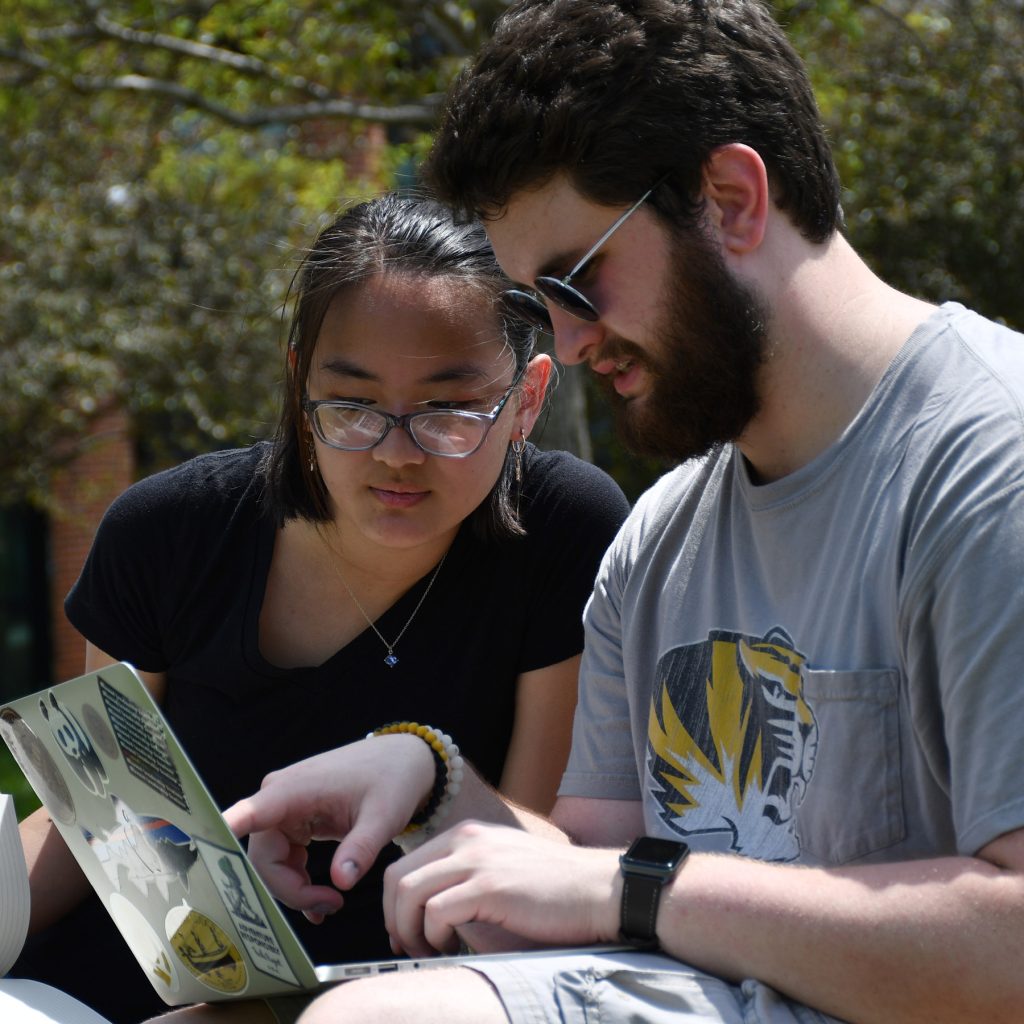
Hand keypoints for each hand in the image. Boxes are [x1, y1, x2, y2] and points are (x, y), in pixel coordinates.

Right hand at [223, 734, 434, 922]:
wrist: (403, 760)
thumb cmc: (392, 778)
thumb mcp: (384, 815)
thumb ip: (360, 848)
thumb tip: (339, 883)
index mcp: (293, 790)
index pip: (249, 814)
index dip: (223, 834)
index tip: (202, 847)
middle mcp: (279, 798)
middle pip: (261, 858)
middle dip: (290, 890)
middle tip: (329, 907)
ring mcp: (284, 809)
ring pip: (270, 863)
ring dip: (295, 889)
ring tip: (331, 905)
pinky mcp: (294, 819)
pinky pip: (283, 858)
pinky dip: (299, 881)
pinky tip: (321, 900)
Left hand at [382, 820, 621, 956]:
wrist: (601, 888)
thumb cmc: (557, 890)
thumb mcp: (504, 869)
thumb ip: (469, 878)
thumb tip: (431, 914)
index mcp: (468, 835)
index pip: (406, 864)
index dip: (395, 905)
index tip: (404, 934)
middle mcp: (467, 840)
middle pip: (398, 877)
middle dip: (393, 920)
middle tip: (407, 948)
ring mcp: (477, 860)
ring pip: (409, 894)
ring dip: (409, 933)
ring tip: (429, 952)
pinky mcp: (489, 886)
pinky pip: (435, 913)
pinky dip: (433, 938)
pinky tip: (452, 949)